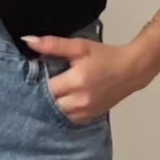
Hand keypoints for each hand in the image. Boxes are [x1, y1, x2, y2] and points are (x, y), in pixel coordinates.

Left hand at [22, 30, 159, 122]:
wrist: (132, 70)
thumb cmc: (105, 56)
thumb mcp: (79, 46)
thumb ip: (52, 45)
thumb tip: (27, 41)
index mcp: (76, 81)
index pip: (45, 88)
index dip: (38, 82)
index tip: (36, 74)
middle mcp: (80, 100)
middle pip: (49, 103)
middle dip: (44, 95)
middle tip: (43, 84)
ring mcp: (86, 111)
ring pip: (58, 113)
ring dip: (53, 104)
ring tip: (53, 93)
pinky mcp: (90, 117)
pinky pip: (69, 118)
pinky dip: (64, 111)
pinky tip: (64, 101)